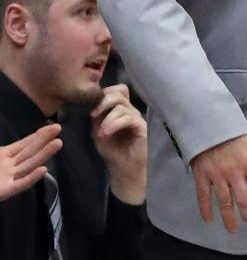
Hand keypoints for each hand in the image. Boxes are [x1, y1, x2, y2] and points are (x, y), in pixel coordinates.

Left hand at [0, 124, 61, 200]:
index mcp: (1, 155)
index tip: (50, 127)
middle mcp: (8, 166)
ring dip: (43, 155)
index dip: (36, 135)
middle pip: (29, 151)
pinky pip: (19, 185)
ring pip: (28, 165)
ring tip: (58, 143)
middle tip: (58, 128)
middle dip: (44, 140)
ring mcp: (7, 179)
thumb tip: (1, 141)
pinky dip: (31, 178)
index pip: (23, 144)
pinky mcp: (4, 191)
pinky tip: (43, 170)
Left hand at [91, 84, 147, 203]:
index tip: (92, 109)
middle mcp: (130, 110)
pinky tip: (106, 134)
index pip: (117, 90)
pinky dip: (114, 124)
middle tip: (93, 116)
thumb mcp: (99, 132)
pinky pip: (128, 118)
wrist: (124, 169)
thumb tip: (93, 104)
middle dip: (104, 101)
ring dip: (107, 119)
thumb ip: (97, 118)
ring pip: (121, 106)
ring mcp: (137, 118)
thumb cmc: (113, 151)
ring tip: (101, 133)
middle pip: (120, 92)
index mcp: (121, 109)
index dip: (105, 94)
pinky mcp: (142, 127)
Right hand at [190, 133, 246, 232]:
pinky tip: (209, 220)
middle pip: (243, 198)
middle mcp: (235, 172)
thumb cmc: (233, 133)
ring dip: (229, 217)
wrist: (209, 122)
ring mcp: (217, 175)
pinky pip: (204, 196)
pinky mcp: (202, 175)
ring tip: (233, 229)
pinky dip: (206, 209)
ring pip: (224, 201)